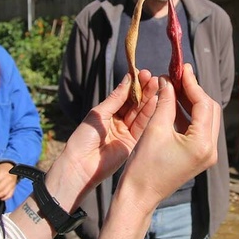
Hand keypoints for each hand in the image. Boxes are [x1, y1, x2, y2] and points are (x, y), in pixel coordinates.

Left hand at [46, 70, 161, 210]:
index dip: (133, 85)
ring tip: (156, 85)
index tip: (142, 73)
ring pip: (139, 113)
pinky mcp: (133, 142)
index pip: (123, 96)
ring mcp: (126, 131)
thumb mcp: (99, 114)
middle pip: (133, 103)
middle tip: (153, 77)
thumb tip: (128, 79)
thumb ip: (116, 98)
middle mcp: (118, 121)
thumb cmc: (84, 137)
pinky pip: (142, 126)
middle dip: (143, 90)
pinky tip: (155, 101)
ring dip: (148, 99)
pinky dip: (148, 113)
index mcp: (107, 113)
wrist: (82, 165)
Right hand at [115, 64, 219, 216]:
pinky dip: (187, 115)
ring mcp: (206, 154)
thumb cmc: (144, 165)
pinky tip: (173, 102)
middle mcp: (210, 150)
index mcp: (202, 144)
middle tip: (177, 75)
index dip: (192, 83)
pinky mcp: (199, 156)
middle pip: (209, 110)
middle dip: (193, 91)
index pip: (203, 104)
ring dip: (190, 102)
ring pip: (205, 119)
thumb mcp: (155, 128)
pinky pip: (198, 129)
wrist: (140, 195)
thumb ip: (166, 101)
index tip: (181, 68)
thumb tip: (168, 80)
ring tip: (173, 85)